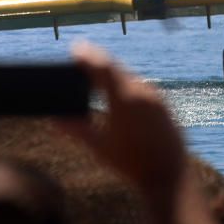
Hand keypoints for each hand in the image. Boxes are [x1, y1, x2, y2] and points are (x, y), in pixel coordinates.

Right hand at [57, 43, 185, 196]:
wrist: (169, 175)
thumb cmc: (132, 164)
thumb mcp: (100, 147)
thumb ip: (77, 130)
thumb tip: (55, 120)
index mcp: (125, 99)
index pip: (104, 68)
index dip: (88, 56)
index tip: (75, 48)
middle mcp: (143, 91)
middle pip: (117, 69)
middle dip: (99, 63)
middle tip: (81, 57)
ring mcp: (156, 96)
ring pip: (130, 77)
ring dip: (114, 74)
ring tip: (97, 73)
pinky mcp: (164, 103)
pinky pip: (142, 86)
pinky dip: (127, 84)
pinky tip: (119, 90)